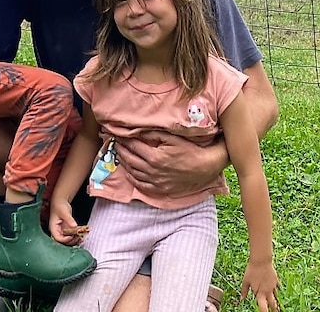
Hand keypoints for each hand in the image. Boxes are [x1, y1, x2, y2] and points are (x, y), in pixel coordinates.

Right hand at [48, 199, 81, 245]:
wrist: (60, 202)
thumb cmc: (60, 206)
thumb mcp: (64, 212)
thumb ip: (69, 219)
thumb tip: (74, 226)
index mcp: (53, 227)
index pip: (57, 238)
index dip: (64, 239)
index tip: (72, 236)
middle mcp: (57, 231)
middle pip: (63, 241)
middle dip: (71, 241)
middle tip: (78, 238)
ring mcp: (62, 231)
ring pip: (67, 240)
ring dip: (74, 240)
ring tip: (81, 239)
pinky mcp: (66, 230)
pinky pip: (70, 236)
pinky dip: (75, 237)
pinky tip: (81, 237)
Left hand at [113, 131, 228, 197]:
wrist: (205, 167)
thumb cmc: (190, 149)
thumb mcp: (172, 138)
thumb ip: (153, 134)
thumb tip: (137, 130)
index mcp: (155, 157)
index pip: (133, 146)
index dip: (123, 139)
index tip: (116, 134)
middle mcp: (153, 171)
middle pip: (130, 159)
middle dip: (120, 150)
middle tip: (114, 143)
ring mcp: (156, 182)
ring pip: (133, 173)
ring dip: (124, 163)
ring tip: (119, 154)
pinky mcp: (160, 189)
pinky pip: (141, 185)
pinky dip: (132, 178)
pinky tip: (129, 172)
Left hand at [241, 260, 278, 311]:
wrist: (261, 260)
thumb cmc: (252, 270)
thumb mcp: (245, 281)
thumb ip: (244, 291)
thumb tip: (242, 298)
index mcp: (260, 293)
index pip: (263, 307)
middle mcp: (267, 291)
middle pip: (273, 304)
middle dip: (274, 309)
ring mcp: (273, 286)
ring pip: (275, 296)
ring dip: (275, 300)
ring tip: (275, 305)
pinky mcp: (275, 281)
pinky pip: (276, 287)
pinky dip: (274, 289)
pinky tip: (273, 289)